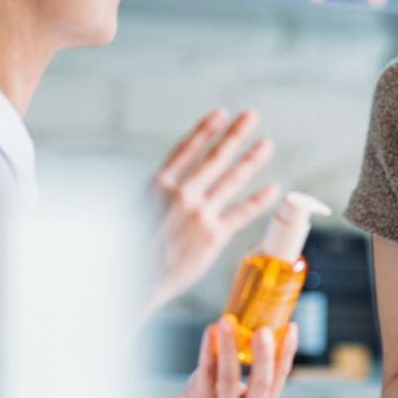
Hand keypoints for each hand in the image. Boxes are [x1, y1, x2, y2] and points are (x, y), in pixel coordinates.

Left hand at [137, 318, 298, 397]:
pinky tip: (210, 331)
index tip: (291, 327)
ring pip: (229, 377)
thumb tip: (260, 323)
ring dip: (228, 346)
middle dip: (264, 354)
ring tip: (227, 321)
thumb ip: (252, 367)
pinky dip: (208, 349)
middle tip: (264, 329)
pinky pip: (206, 372)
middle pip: (260, 383)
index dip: (287, 352)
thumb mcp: (242, 392)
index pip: (279, 377)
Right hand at [144, 109, 279, 315]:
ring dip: (252, 159)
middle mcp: (182, 194)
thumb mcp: (129, 213)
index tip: (220, 115)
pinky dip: (259, 199)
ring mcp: (200, 213)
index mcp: (158, 186)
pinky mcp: (214, 235)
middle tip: (251, 117)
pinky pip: (242, 213)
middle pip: (215, 157)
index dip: (204, 130)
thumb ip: (152, 199)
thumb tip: (163, 190)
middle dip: (235, 135)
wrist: (130, 282)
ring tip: (266, 145)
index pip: (186, 150)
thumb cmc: (125, 252)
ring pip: (233, 179)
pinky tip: (272, 188)